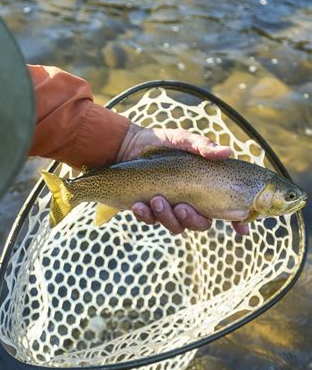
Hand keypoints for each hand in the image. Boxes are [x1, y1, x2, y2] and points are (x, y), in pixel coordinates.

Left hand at [116, 124, 248, 234]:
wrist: (129, 146)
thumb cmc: (162, 142)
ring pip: (176, 226)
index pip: (227, 208)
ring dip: (167, 217)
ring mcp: (170, 208)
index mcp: (205, 188)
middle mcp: (191, 202)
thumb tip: (227, 152)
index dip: (237, 221)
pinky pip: (151, 221)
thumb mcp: (182, 139)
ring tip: (155, 199)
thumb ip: (202, 146)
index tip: (242, 230)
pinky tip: (138, 205)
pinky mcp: (149, 210)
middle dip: (192, 219)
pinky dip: (146, 216)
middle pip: (201, 224)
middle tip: (181, 207)